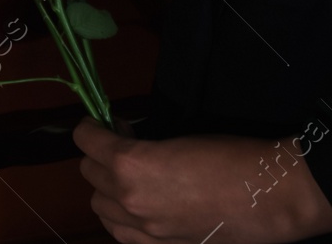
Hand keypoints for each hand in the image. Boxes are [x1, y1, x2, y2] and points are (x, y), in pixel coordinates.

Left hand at [74, 118, 331, 242]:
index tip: (103, 123)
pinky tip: (136, 206)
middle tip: (123, 146)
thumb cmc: (227, 156)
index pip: (84, 140)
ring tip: (130, 178)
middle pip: (88, 171)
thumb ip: (138, 144)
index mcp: (129, 165)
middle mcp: (128, 198)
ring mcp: (144, 228)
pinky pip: (120, 232)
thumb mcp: (173, 139)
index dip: (91, 127)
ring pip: (98, 205)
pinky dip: (120, 217)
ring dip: (106, 187)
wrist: (269, 196)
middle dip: (99, 155)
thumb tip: (120, 139)